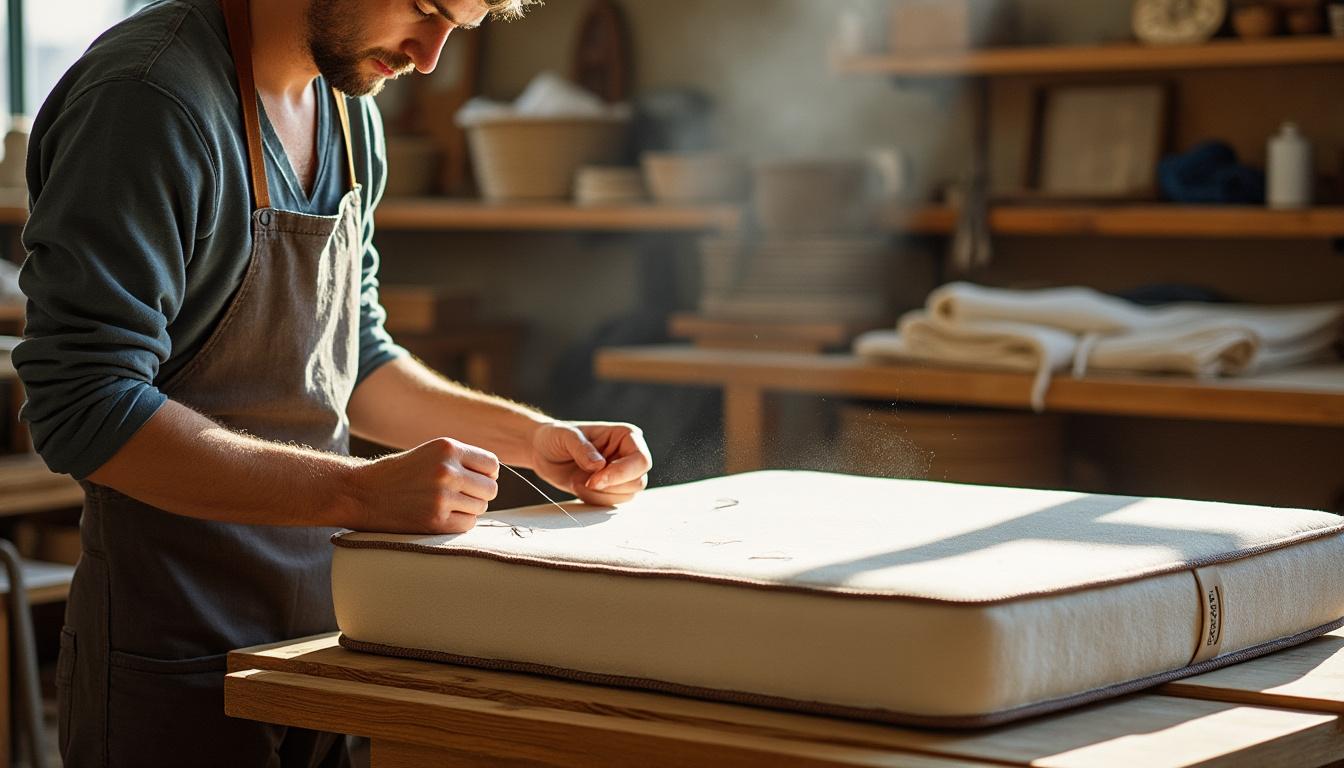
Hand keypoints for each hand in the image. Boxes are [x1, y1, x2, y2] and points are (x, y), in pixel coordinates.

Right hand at [347, 438, 498, 533]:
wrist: (361, 493)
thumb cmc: (399, 474)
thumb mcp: (430, 454)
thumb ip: (461, 461)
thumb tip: (494, 476)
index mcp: (448, 448)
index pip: (492, 464)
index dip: (486, 475)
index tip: (473, 480)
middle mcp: (448, 470)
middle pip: (490, 489)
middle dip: (478, 494)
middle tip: (458, 496)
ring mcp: (442, 496)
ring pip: (480, 508)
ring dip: (467, 509)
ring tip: (443, 505)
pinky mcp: (435, 520)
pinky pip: (467, 525)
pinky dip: (458, 524)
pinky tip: (440, 517)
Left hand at [528, 421, 651, 505]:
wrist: (542, 452)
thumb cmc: (555, 436)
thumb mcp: (564, 435)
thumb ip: (581, 448)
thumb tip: (599, 465)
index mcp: (626, 436)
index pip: (641, 461)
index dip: (621, 474)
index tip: (595, 479)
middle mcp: (628, 455)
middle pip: (638, 482)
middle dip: (609, 487)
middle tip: (584, 481)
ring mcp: (621, 474)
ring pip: (626, 496)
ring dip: (599, 495)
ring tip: (578, 481)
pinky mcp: (611, 489)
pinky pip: (612, 503)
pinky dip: (594, 500)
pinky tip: (579, 486)